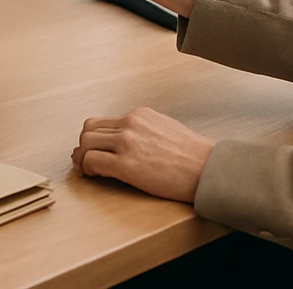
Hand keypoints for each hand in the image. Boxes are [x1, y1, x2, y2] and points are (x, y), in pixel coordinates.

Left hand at [71, 107, 214, 203]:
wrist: (208, 170)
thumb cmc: (193, 157)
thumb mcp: (166, 130)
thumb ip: (144, 131)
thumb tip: (125, 142)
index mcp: (140, 115)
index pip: (103, 121)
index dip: (95, 138)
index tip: (96, 151)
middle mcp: (131, 123)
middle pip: (89, 129)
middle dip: (84, 147)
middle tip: (87, 162)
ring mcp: (127, 142)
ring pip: (86, 144)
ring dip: (83, 159)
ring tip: (90, 172)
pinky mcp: (126, 165)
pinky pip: (92, 162)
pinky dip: (88, 170)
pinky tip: (96, 177)